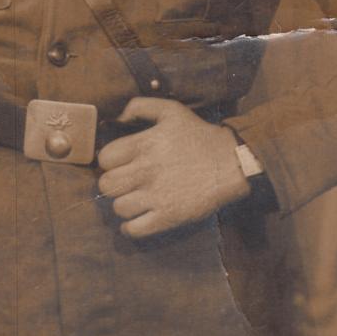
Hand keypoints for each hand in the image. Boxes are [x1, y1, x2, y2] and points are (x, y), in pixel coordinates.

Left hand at [96, 96, 249, 238]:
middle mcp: (146, 171)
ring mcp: (157, 196)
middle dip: (114, 184)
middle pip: (107, 185)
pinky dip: (131, 227)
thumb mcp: (172, 111)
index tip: (120, 164)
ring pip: (118, 208)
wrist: (232, 163)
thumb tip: (118, 117)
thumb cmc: (200, 136)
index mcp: (144, 145)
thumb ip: (140, 106)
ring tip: (135, 200)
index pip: (105, 159)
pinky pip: (134, 229)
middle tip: (127, 183)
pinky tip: (139, 219)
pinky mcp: (168, 217)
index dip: (110, 162)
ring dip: (124, 204)